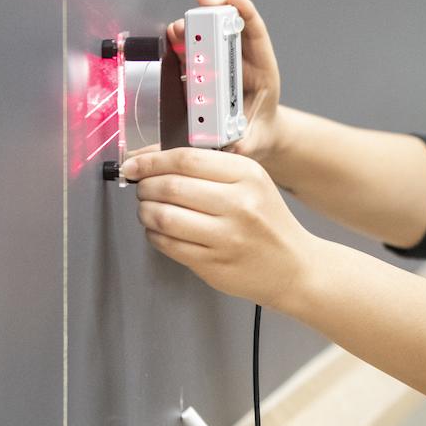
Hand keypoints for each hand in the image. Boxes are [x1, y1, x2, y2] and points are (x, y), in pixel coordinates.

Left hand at [121, 147, 321, 309]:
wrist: (292, 266)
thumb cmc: (266, 222)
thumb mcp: (252, 183)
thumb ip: (210, 169)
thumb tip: (153, 160)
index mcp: (247, 175)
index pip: (186, 159)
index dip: (151, 160)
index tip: (133, 164)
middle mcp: (238, 204)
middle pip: (170, 186)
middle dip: (145, 186)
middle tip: (141, 187)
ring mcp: (226, 237)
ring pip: (163, 217)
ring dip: (144, 211)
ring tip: (148, 209)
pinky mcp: (213, 264)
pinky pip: (167, 244)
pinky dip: (154, 235)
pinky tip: (160, 230)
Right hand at [166, 0, 285, 163]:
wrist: (253, 137)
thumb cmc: (257, 131)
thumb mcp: (254, 139)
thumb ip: (242, 142)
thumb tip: (229, 144)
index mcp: (261, 69)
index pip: (254, 32)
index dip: (244, 11)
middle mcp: (238, 61)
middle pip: (226, 26)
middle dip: (213, 11)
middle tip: (201, 6)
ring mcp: (217, 64)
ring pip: (203, 36)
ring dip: (190, 27)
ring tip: (179, 29)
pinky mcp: (199, 72)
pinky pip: (188, 53)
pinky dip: (178, 43)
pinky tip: (171, 39)